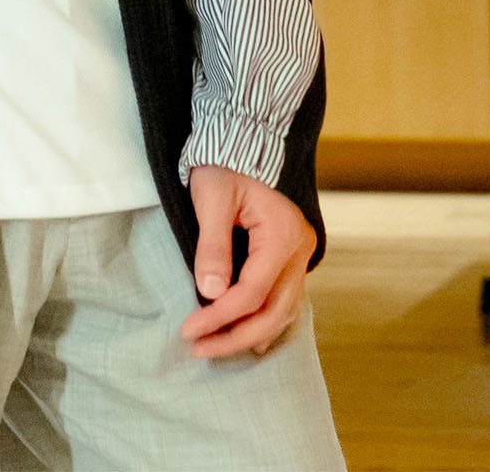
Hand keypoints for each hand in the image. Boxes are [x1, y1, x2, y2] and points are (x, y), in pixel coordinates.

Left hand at [178, 166, 312, 360]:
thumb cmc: (225, 164)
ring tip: (219, 349)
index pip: (252, 292)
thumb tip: (211, 293)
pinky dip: (267, 321)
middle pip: (274, 311)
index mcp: (283, 235)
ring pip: (284, 311)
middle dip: (236, 336)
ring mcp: (300, 255)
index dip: (220, 317)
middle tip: (200, 350)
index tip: (189, 330)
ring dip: (252, 334)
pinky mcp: (291, 257)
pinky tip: (251, 337)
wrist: (246, 139)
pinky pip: (286, 299)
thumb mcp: (212, 198)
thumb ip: (213, 246)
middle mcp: (299, 250)